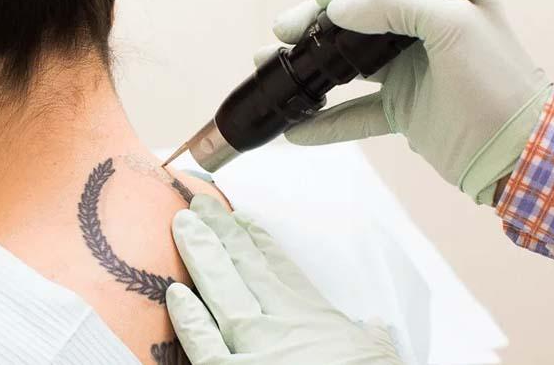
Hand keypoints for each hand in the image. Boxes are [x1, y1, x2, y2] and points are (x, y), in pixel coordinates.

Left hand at [166, 195, 402, 364]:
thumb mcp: (379, 354)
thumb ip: (368, 336)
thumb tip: (372, 326)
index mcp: (315, 316)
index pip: (281, 269)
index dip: (258, 242)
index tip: (241, 218)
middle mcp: (284, 323)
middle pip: (247, 266)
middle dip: (221, 232)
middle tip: (199, 204)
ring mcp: (259, 348)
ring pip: (223, 291)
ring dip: (202, 254)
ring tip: (183, 224)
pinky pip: (206, 346)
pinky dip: (190, 320)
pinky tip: (174, 294)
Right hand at [257, 0, 551, 205]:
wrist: (518, 155)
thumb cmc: (498, 83)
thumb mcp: (453, 26)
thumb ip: (396, 5)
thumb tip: (336, 8)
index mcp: (439, 2)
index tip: (318, 2)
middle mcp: (419, 34)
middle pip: (353, 22)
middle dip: (311, 26)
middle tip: (282, 32)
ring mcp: (408, 74)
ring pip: (345, 66)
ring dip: (307, 69)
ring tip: (268, 68)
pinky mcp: (401, 112)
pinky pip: (353, 115)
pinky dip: (324, 124)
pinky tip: (295, 130)